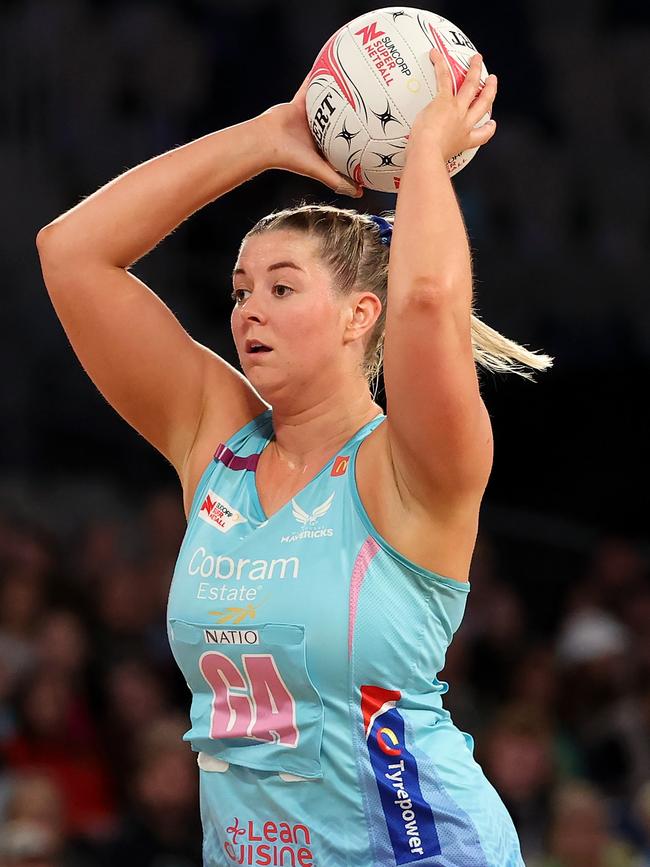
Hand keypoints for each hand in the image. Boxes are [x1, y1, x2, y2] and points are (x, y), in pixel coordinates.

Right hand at [258, 74, 362, 197]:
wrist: (267, 142)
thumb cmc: (290, 158)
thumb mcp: (319, 169)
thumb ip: (338, 181)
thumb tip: (360, 193)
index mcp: (324, 147)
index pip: (346, 143)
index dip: (361, 138)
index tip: (378, 132)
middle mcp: (318, 131)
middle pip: (341, 120)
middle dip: (355, 113)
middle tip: (374, 102)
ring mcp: (309, 115)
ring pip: (328, 101)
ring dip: (340, 91)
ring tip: (356, 79)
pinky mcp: (300, 102)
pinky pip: (311, 84)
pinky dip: (319, 74)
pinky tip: (331, 62)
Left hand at [410, 50, 496, 160]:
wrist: (427, 154)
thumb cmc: (429, 161)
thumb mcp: (437, 162)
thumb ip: (432, 160)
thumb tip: (418, 167)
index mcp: (464, 140)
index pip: (482, 135)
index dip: (489, 127)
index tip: (491, 123)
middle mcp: (464, 124)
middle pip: (482, 103)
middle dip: (489, 90)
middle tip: (492, 81)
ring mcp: (456, 110)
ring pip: (470, 85)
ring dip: (474, 70)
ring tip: (476, 59)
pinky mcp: (444, 101)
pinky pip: (445, 79)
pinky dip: (441, 65)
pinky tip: (437, 55)